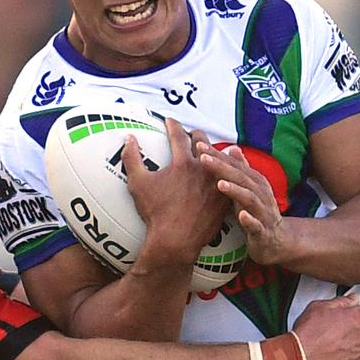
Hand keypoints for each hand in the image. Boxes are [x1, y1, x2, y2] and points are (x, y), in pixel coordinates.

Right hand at [123, 118, 229, 263]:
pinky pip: (230, 179)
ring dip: (215, 152)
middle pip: (203, 142)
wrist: (177, 240)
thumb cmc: (155, 213)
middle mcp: (203, 168)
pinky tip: (226, 173)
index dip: (172, 125)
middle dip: (196, 135)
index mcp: (182, 162)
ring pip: (220, 159)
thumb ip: (132, 158)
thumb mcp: (138, 184)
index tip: (169, 120)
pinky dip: (227, 172)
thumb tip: (129, 138)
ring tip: (213, 151)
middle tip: (192, 134)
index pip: (178, 135)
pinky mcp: (224, 198)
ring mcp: (216, 183)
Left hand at [197, 143, 286, 263]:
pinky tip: (241, 215)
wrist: (277, 241)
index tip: (198, 144)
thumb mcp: (248, 189)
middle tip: (202, 157)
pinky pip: (257, 225)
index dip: (217, 154)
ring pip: (250, 198)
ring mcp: (263, 212)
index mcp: (254, 182)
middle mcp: (260, 193)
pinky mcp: (263, 231)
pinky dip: (250, 220)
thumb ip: (240, 170)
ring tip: (219, 184)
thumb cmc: (256, 212)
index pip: (234, 165)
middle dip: (222, 166)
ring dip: (236, 190)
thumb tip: (233, 148)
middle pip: (241, 177)